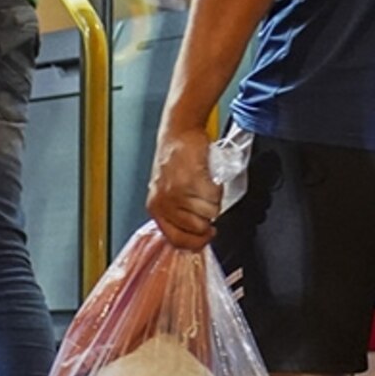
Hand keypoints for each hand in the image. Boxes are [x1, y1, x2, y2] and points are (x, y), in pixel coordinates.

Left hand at [148, 126, 219, 250]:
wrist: (179, 133)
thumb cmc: (175, 160)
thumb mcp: (167, 193)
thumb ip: (177, 214)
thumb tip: (197, 235)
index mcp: (156, 210)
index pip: (177, 240)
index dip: (197, 242)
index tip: (207, 237)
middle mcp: (164, 203)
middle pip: (199, 228)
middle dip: (208, 217)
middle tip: (205, 201)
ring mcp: (177, 192)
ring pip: (210, 213)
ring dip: (213, 200)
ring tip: (204, 186)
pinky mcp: (191, 179)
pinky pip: (214, 196)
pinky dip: (217, 189)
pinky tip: (208, 179)